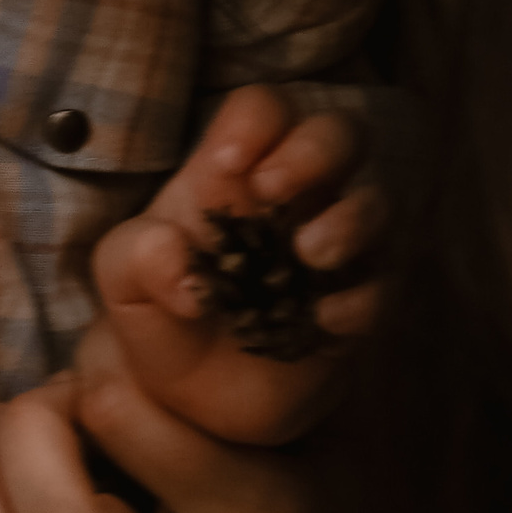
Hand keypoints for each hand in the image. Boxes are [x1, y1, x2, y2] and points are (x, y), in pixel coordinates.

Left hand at [94, 86, 382, 450]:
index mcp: (233, 174)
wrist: (196, 404)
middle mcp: (296, 199)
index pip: (264, 108)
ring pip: (378, 202)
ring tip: (308, 254)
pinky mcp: (361, 306)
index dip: (255, 122)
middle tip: (271, 190)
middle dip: (316, 149)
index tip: (226, 163)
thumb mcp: (123, 283)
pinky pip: (388, 287)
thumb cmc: (161, 315)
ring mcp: (336, 249)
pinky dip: (363, 299)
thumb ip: (134, 257)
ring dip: (351, 219)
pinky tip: (325, 320)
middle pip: (341, 132)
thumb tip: (177, 260)